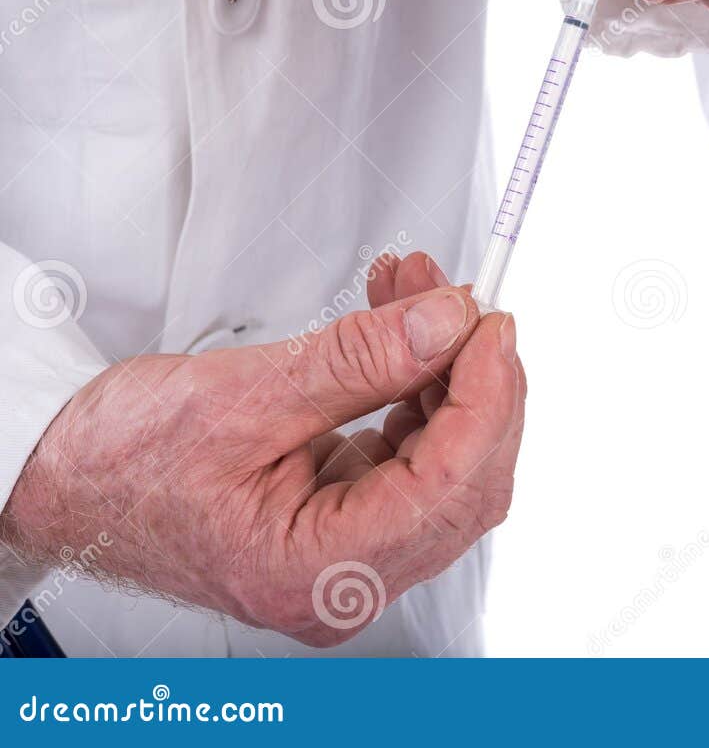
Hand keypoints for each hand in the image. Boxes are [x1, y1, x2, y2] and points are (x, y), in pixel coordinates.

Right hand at [0, 252, 525, 646]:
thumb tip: (447, 325)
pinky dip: (415, 383)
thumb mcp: (242, 396)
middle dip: (473, 375)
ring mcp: (348, 552)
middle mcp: (343, 580)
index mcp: (317, 573)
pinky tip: (400, 328)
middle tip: (459, 299)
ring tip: (417, 291)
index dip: (487, 394)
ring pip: (449, 459)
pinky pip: (413, 450)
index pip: (452, 485)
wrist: (58, 476)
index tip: (487, 322)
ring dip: (444, 367)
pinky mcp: (344, 516)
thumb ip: (360, 361)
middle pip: (467, 479)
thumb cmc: (116, 464)